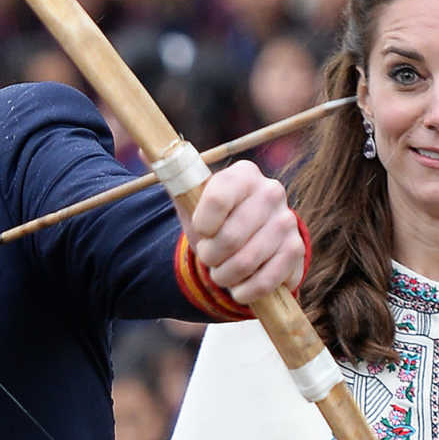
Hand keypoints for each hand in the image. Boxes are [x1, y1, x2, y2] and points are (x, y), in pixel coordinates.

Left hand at [180, 160, 303, 304]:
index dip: (202, 225)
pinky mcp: (297, 249)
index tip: (201, 231)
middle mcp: (271, 192)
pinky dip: (247, 290)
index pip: (217, 199)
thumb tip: (141, 149)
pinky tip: (240, 288)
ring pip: (247, 262)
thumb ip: (171, 175)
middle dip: (211, 256)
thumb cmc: (213, 218)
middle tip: (209, 257)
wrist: (246, 240)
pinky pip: (268, 279)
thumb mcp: (191, 197)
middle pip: (230, 237)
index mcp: (243, 174)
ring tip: (222, 272)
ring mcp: (288, 220)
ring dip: (226, 276)